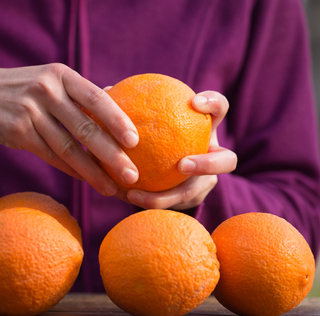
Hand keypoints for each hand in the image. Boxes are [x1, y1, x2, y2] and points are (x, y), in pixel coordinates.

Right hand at [0, 64, 138, 195]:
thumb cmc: (32, 89)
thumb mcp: (55, 80)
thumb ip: (83, 92)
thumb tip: (117, 95)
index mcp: (63, 76)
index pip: (97, 98)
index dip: (117, 121)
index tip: (135, 142)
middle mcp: (47, 91)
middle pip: (86, 128)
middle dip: (112, 155)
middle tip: (132, 175)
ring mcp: (30, 112)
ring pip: (68, 149)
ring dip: (93, 172)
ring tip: (112, 189)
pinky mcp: (18, 132)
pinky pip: (51, 156)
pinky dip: (72, 170)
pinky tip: (88, 180)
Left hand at [125, 91, 236, 209]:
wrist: (162, 165)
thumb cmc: (154, 134)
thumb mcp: (145, 118)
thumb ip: (131, 107)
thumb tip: (108, 89)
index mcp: (204, 129)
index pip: (219, 109)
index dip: (214, 104)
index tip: (194, 101)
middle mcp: (211, 155)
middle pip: (227, 161)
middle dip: (208, 164)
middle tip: (182, 165)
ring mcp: (204, 180)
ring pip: (195, 192)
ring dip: (167, 196)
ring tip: (134, 194)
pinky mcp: (191, 199)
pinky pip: (172, 204)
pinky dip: (149, 201)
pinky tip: (124, 195)